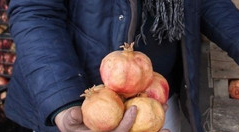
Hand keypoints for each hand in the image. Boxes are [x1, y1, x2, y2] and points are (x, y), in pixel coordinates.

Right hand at [55, 105, 171, 131]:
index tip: (134, 108)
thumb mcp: (69, 121)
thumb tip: (75, 112)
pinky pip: (139, 130)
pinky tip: (162, 120)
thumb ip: (71, 118)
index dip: (126, 123)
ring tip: (169, 129)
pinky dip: (151, 127)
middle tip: (166, 129)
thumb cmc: (74, 124)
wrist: (76, 127)